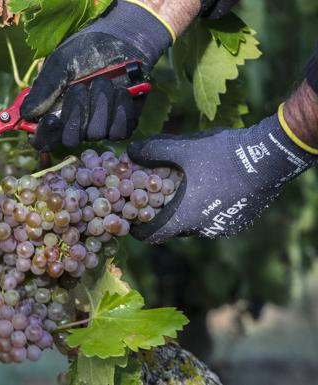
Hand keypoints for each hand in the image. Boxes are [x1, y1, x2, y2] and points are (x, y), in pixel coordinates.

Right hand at [20, 0, 174, 150]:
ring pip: (96, 133)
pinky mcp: (120, 126)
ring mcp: (98, 128)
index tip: (52, 119)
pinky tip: (121, 91)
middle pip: (71, 139)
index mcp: (52, 114)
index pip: (42, 139)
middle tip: (81, 86)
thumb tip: (27, 113)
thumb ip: (44, 88)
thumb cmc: (84, 52)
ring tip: (103, 80)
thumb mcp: (60, 64)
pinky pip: (120, 131)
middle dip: (77, 111)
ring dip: (101, 103)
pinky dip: (120, 108)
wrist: (120, 41)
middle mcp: (74, 126)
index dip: (46, 134)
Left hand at [127, 111, 317, 242]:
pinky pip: (213, 218)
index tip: (132, 219)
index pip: (153, 235)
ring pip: (195, 222)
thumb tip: (129, 151)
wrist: (270, 157)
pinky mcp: (240, 220)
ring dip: (185, 209)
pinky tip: (207, 186)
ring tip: (181, 188)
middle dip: (162, 213)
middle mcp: (203, 229)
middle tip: (154, 196)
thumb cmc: (222, 154)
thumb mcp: (182, 147)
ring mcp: (224, 226)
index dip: (139, 228)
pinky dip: (205, 207)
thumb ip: (152, 151)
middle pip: (173, 227)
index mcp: (185, 217)